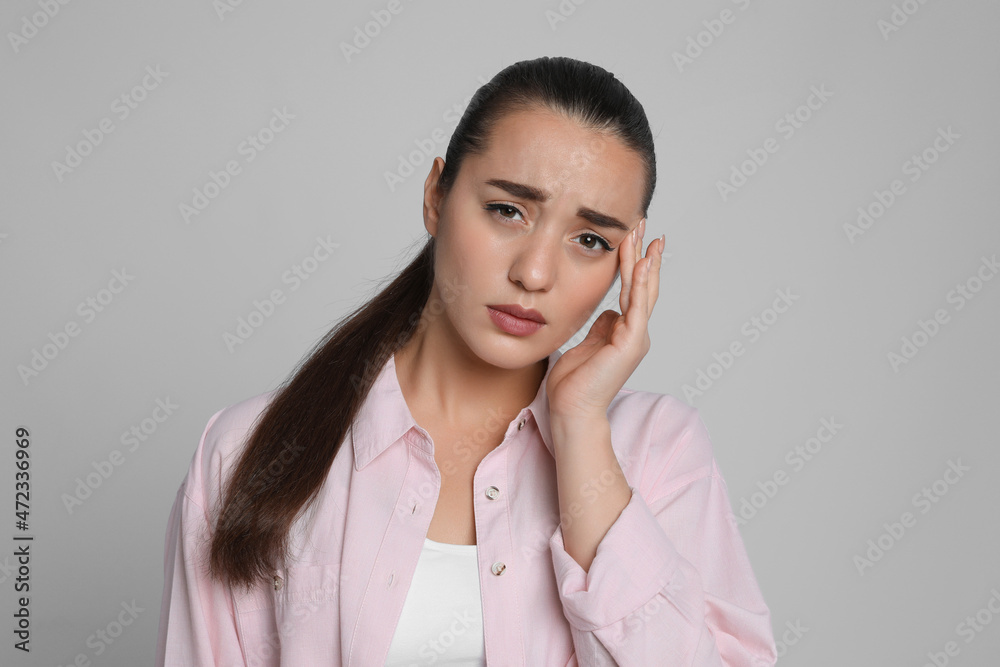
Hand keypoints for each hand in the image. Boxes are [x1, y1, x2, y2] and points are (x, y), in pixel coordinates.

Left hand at [546, 217, 664, 418]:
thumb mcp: (585, 344)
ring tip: (646, 234)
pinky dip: (639, 284)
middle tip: (644, 222)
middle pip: (643, 284)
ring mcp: (635, 338)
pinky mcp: (630, 344)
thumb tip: (607, 311)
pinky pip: (637, 307)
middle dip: (642, 252)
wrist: (572, 411)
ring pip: (642, 291)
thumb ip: (599, 327)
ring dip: (643, 260)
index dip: (632, 262)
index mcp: (623, 332)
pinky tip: (642, 263)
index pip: (631, 289)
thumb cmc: (573, 384)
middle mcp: (634, 332)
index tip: (632, 236)